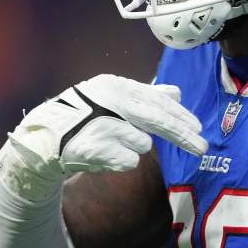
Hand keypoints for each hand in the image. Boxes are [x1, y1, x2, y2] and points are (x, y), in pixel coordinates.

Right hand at [0, 74, 206, 200]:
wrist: (45, 139)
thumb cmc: (84, 117)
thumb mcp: (112, 98)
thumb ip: (145, 95)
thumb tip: (177, 93)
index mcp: (115, 85)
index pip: (156, 100)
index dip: (180, 116)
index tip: (198, 128)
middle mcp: (108, 101)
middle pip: (156, 120)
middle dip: (182, 136)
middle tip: (202, 148)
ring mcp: (101, 125)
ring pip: (142, 143)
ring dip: (133, 147)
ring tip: (113, 142)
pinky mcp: (95, 149)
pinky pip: (128, 161)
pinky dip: (121, 161)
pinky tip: (104, 154)